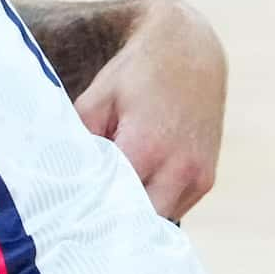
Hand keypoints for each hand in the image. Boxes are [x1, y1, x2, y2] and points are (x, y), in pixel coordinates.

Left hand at [74, 0, 225, 218]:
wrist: (191, 50)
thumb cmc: (136, 73)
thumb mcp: (97, 99)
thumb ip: (80, 142)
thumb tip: (67, 181)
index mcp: (146, 147)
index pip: (112, 203)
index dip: (91, 211)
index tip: (71, 216)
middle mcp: (178, 167)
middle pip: (138, 222)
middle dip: (114, 222)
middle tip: (89, 217)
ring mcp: (198, 176)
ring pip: (159, 220)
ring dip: (137, 216)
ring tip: (114, 199)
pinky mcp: (207, 179)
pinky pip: (176, 209)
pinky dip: (155, 204)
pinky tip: (138, 188)